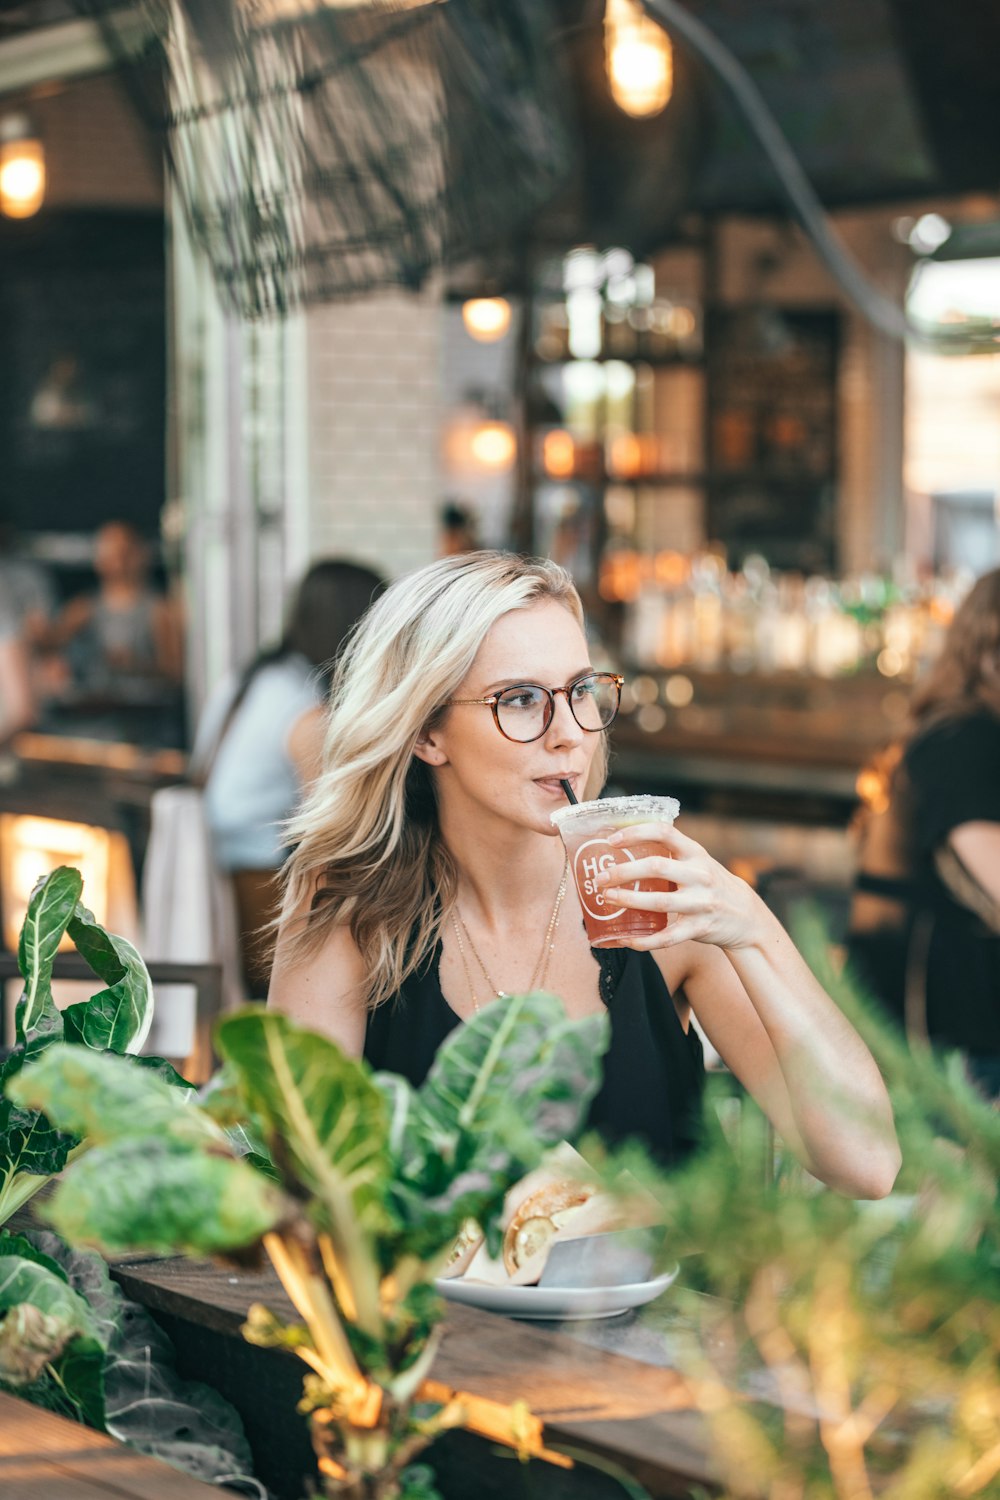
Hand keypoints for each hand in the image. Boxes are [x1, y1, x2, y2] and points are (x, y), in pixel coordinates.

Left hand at [594, 822, 762, 950]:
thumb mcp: (697, 861)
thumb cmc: (709, 883)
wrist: (745, 915)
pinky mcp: (700, 928)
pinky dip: (645, 940)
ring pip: (659, 902)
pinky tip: (626, 939)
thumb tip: (623, 846)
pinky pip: (668, 937)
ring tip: (607, 899)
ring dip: (629, 900)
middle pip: (656, 868)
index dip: (636, 833)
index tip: (613, 841)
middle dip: (624, 872)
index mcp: (695, 852)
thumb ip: (669, 853)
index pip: (665, 832)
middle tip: (600, 878)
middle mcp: (700, 874)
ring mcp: (701, 902)